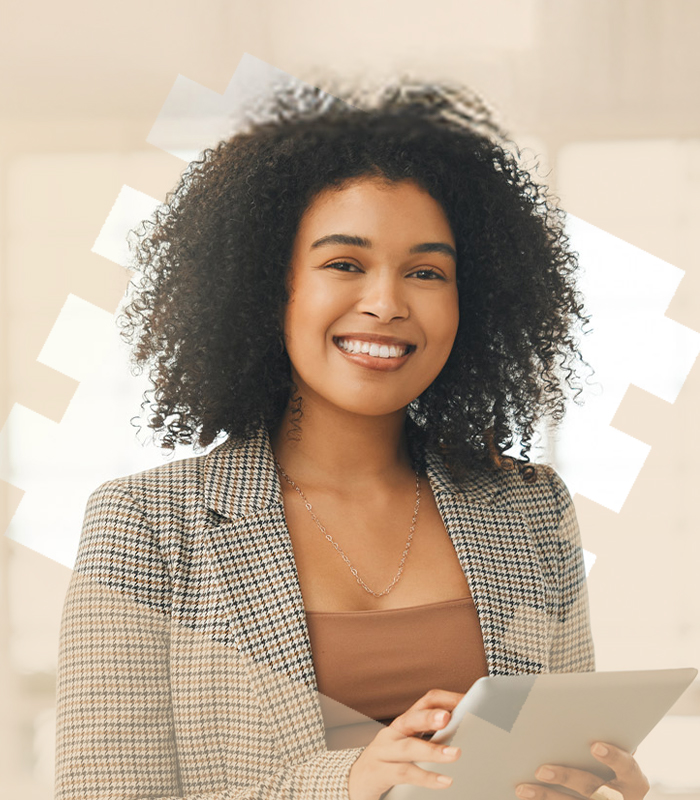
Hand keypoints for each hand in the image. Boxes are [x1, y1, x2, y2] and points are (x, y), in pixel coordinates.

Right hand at [347, 688, 464, 799]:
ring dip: (432, 750)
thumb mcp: (407, 745)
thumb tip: (465, 735)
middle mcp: (393, 732)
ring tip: (456, 754)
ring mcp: (384, 751)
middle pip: (411, 719)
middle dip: (430, 717)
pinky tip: (444, 780)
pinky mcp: (378, 772)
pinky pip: (404, 773)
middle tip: (449, 717)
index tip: (467, 702)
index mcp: (404, 723)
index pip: (425, 702)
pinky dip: (426, 777)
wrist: (354, 780)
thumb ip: (430, 738)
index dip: (446, 699)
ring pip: (408, 747)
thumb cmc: (387, 761)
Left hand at [515, 741, 650, 799]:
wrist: (619, 797)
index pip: (627, 766)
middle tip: (541, 769)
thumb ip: (609, 736)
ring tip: (523, 788)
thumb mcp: (621, 757)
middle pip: (592, 789)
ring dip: (546, 796)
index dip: (613, 756)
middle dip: (566, 777)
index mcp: (633, 779)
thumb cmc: (617, 767)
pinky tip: (524, 795)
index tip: (594, 745)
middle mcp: (621, 798)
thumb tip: (589, 704)